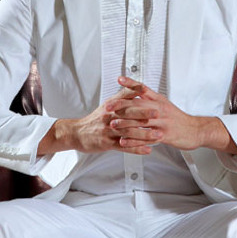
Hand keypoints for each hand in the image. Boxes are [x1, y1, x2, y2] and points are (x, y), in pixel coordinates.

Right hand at [38, 83, 160, 155]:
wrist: (77, 133)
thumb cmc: (95, 119)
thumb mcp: (107, 105)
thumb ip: (122, 97)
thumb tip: (137, 88)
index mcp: (111, 106)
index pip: (124, 97)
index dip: (136, 94)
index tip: (149, 93)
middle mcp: (109, 117)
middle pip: (128, 114)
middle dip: (144, 114)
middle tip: (159, 113)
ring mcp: (108, 131)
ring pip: (128, 132)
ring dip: (144, 134)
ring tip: (158, 135)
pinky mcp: (107, 144)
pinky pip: (124, 147)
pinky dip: (136, 149)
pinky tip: (147, 150)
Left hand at [106, 77, 236, 152]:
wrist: (196, 130)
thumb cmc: (178, 119)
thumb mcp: (165, 104)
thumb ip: (151, 98)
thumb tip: (137, 91)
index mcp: (159, 101)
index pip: (144, 89)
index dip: (131, 84)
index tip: (119, 80)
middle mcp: (160, 110)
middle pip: (139, 105)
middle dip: (122, 106)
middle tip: (108, 107)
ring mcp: (162, 123)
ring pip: (141, 122)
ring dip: (125, 124)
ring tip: (113, 125)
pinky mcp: (164, 136)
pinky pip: (146, 138)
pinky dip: (134, 141)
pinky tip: (124, 142)